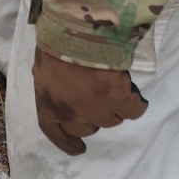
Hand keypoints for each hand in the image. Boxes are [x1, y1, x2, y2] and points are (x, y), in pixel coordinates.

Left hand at [32, 46, 147, 156]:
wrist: (76, 30)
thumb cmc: (53, 43)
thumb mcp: (44, 68)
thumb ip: (53, 86)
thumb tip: (63, 89)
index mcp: (48, 105)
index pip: (55, 133)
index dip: (68, 143)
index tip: (80, 148)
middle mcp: (72, 115)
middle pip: (87, 127)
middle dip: (91, 114)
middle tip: (94, 93)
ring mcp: (97, 110)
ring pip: (111, 120)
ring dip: (112, 106)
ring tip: (111, 83)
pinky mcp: (119, 100)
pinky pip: (133, 110)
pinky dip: (135, 103)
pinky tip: (133, 93)